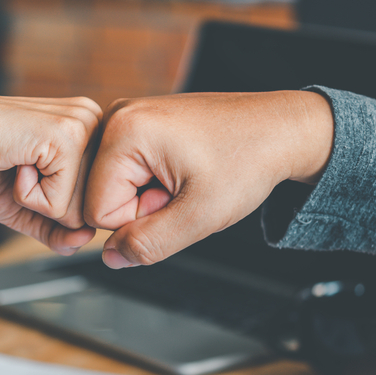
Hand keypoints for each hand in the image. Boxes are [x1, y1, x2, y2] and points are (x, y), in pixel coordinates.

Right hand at [0, 92, 102, 254]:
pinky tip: (12, 163)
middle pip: (91, 208)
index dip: (52, 204)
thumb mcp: (24, 205)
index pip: (94, 201)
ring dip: (36, 201)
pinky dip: (26, 196)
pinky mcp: (66, 138)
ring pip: (80, 210)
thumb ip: (57, 228)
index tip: (24, 170)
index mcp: (90, 131)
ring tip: (15, 164)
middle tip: (17, 168)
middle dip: (46, 204)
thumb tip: (85, 239)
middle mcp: (95, 122)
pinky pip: (59, 205)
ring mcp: (83, 127)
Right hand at [84, 91, 333, 267]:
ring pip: (113, 188)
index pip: (97, 210)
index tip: (178, 196)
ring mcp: (125, 118)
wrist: (278, 129)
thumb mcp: (200, 215)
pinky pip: (126, 173)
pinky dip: (152, 182)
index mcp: (124, 131)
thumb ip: (149, 244)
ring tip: (185, 178)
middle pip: (100, 196)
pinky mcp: (136, 124)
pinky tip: (181, 170)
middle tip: (184, 188)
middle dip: (142, 207)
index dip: (140, 219)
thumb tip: (110, 258)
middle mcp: (116, 116)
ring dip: (148, 195)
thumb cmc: (248, 159)